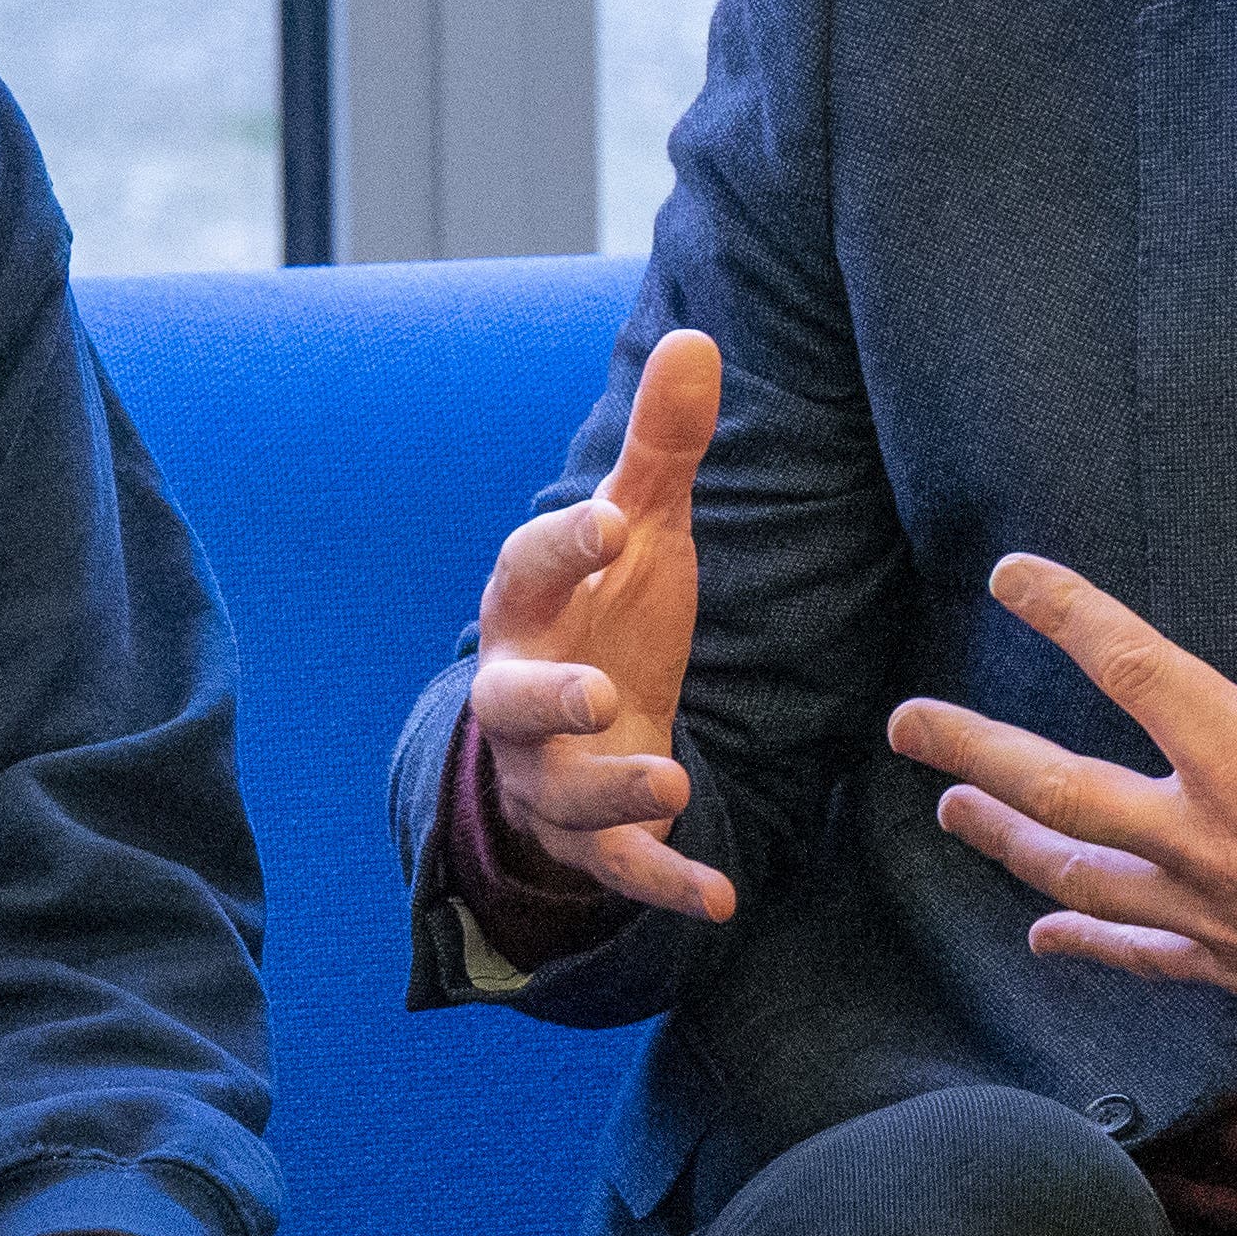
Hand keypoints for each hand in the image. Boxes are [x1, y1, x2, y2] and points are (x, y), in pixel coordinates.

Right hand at [466, 326, 735, 920]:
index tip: (611, 519)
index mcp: (529, 608)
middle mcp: (524, 694)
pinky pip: (619, 871)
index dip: (564, 547)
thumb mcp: (639, 534)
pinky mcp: (589, 838)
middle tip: (601, 692)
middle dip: (550, 698)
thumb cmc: (606, 613)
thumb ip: (662, 450)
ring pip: (565, 793)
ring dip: (615, 794)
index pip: (527, 570)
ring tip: (671, 785)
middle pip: (513, 701)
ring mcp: (550, 772)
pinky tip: (722, 897)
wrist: (574, 731)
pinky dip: (665, 885)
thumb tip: (698, 338)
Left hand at [885, 475, 1236, 1057]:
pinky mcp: (1230, 965)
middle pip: (1061, 790)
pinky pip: (1135, 953)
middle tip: (906, 726)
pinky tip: (1038, 934)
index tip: (1009, 577)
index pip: (1134, 669)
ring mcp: (1209, 910)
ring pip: (1078, 875)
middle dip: (976, 752)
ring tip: (950, 809)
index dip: (1066, 614)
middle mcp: (1207, 839)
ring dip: (1007, 840)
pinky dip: (1082, 941)